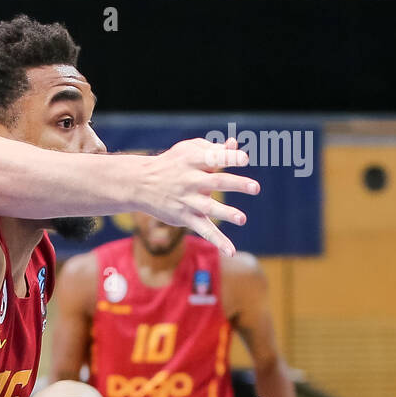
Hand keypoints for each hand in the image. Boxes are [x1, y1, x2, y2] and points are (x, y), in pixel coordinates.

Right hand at [136, 137, 257, 255]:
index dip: (229, 157)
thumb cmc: (171, 164)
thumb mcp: (188, 150)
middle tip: (255, 187)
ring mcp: (187, 200)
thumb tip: (234, 145)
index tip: (244, 158)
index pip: (213, 158)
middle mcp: (190, 180)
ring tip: (242, 219)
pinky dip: (217, 240)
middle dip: (235, 184)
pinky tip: (231, 251)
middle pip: (215, 181)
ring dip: (225, 213)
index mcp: (193, 161)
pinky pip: (203, 229)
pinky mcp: (185, 217)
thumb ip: (212, 148)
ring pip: (208, 207)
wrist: (140, 184)